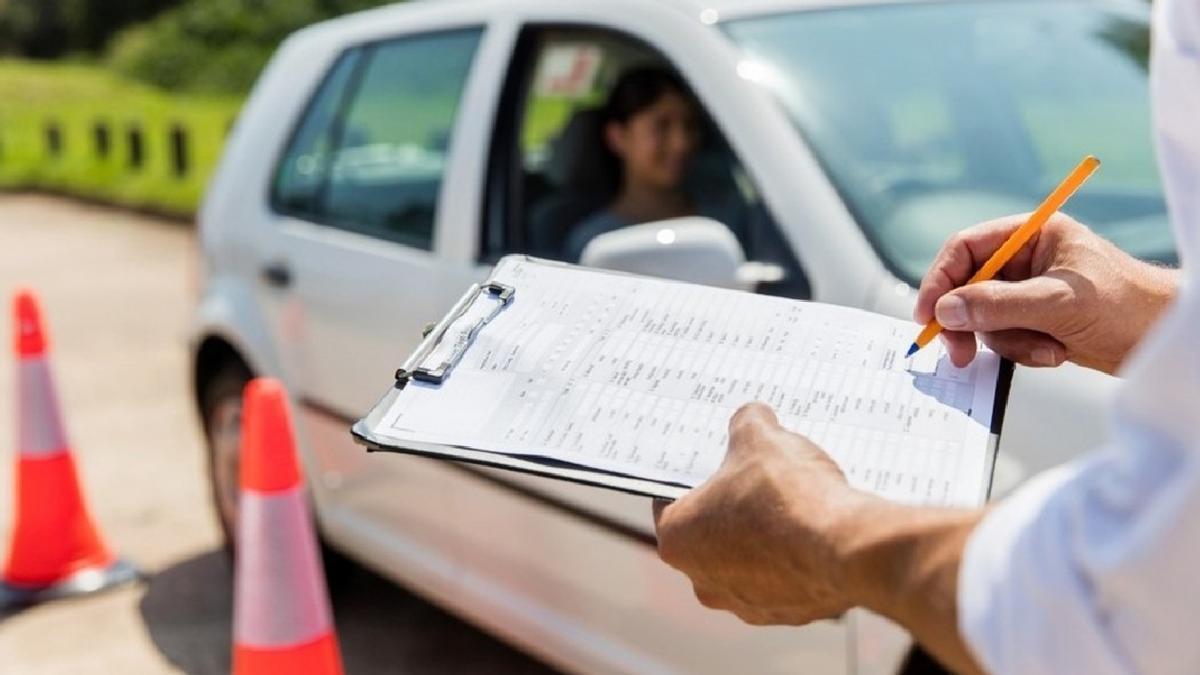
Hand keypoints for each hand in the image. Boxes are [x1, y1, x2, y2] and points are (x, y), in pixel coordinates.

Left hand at [653, 403, 985, 672]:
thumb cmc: (788, 495)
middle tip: (757, 477)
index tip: (715, 462)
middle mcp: (703, 581)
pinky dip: (796, 557)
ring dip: (765, 534)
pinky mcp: (787, 613)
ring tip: (793, 502)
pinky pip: (785, 577)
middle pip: (711, 532)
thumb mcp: (760, 437)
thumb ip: (747, 423)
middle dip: (732, 505)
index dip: (694, 476)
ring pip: (749, 559)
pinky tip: (815, 530)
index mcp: (677, 539)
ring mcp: (746, 604)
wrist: (847, 547)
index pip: (670, 500)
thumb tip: (752, 417)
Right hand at [915, 213, 1177, 374]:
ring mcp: (1030, 291)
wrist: (1165, 339)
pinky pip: (1005, 337)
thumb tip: (946, 310)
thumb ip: (998, 304)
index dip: (941, 280)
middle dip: (969, 321)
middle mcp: (1027, 259)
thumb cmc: (1128, 306)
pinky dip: (1024, 351)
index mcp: (1033, 235)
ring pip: (985, 318)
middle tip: (960, 353)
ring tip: (1046, 348)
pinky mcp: (1036, 320)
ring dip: (1008, 341)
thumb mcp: (1057, 303)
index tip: (929, 315)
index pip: (966, 249)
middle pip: (968, 286)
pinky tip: (1056, 352)